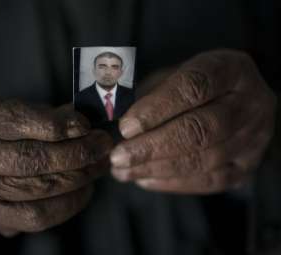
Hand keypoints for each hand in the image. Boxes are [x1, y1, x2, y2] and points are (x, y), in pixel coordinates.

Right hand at [0, 98, 111, 235]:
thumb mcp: (10, 108)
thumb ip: (45, 114)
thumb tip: (85, 123)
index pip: (17, 120)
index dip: (57, 125)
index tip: (85, 124)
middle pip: (32, 160)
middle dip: (78, 152)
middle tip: (102, 144)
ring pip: (39, 190)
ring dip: (79, 177)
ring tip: (99, 164)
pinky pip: (38, 217)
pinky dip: (69, 203)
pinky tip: (84, 188)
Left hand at [111, 49, 276, 192]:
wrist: (234, 102)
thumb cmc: (194, 87)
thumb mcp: (175, 75)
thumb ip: (152, 95)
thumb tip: (123, 126)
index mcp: (231, 70)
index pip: (194, 86)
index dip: (157, 108)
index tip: (126, 126)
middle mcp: (251, 104)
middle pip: (201, 129)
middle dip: (153, 146)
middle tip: (119, 156)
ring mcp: (254, 138)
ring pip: (204, 159)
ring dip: (157, 168)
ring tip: (124, 171)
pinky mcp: (247, 166)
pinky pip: (210, 180)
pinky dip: (172, 182)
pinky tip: (145, 179)